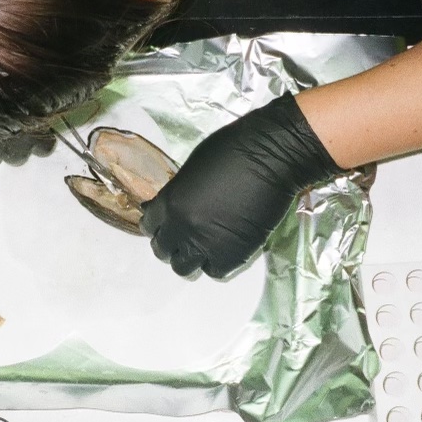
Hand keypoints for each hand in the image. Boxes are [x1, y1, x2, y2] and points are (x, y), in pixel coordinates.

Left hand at [141, 94, 340, 277]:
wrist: (272, 158)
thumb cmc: (233, 150)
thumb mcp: (191, 168)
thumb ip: (177, 192)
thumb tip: (171, 206)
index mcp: (169, 202)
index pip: (149, 226)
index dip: (158, 225)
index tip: (168, 224)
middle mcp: (182, 228)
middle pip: (163, 251)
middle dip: (172, 244)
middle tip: (187, 235)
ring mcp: (207, 245)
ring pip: (185, 268)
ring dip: (192, 258)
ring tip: (206, 245)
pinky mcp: (233, 255)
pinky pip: (215, 272)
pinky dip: (217, 263)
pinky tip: (225, 248)